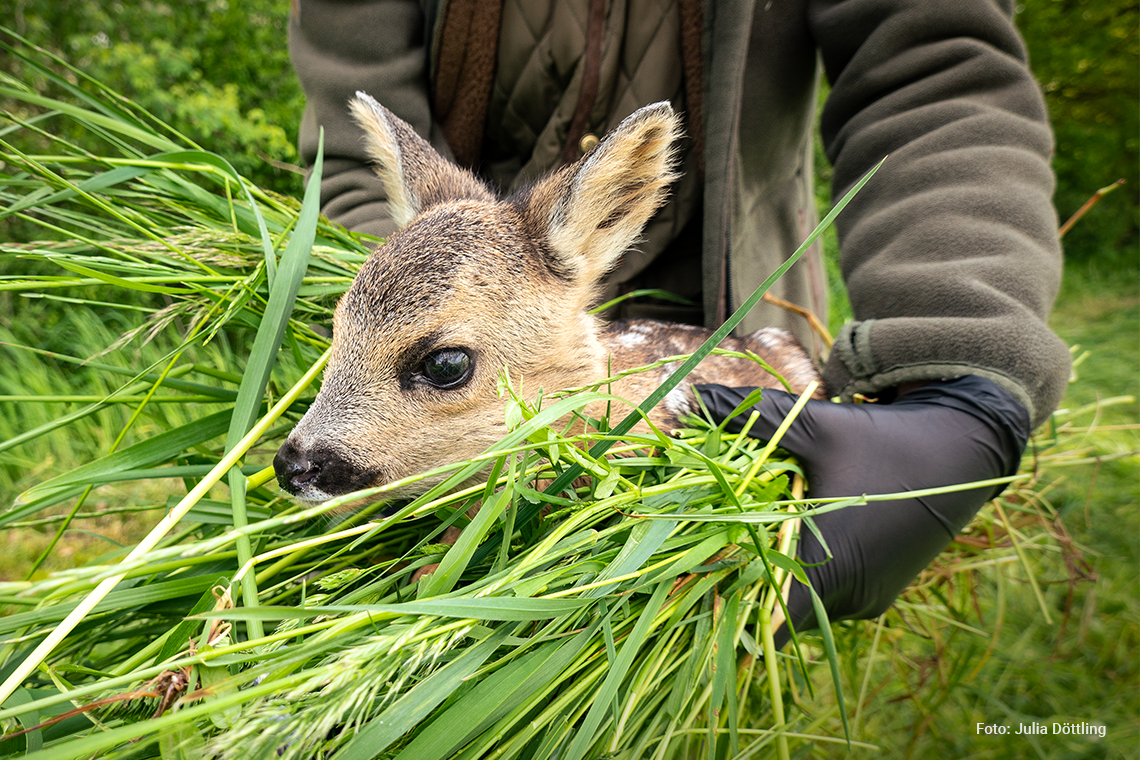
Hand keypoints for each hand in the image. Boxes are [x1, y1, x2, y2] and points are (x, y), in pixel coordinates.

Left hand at [693, 375, 1029, 646]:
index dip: (725, 604)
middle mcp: (850, 598)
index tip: (691, 578)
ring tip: (744, 531)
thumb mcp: (816, 428)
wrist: (967, 444)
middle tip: (705, 543)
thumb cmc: (888, 440)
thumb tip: (690, 398)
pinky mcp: (878, 587)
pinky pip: (827, 588)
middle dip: (742, 576)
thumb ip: (751, 419)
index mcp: (832, 572)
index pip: (764, 621)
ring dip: (774, 568)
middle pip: (776, 607)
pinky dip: (804, 565)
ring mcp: (866, 598)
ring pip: (801, 596)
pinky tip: (789, 530)